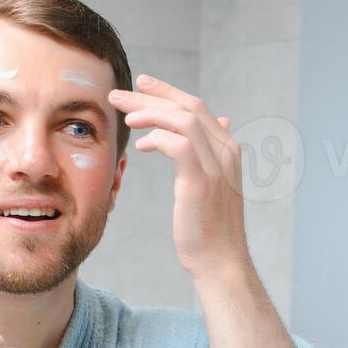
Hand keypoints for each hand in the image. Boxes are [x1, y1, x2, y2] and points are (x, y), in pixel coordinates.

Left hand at [109, 74, 250, 280]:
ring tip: (125, 118)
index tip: (141, 85)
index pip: (197, 107)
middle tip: (119, 94)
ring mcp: (216, 165)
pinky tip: (140, 147)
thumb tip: (222, 121)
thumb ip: (212, 152)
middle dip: (151, 95)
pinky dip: (156, 138)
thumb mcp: (215, 183)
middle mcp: (226, 151)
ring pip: (182, 120)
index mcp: (228, 149)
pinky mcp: (201, 181)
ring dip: (149, 113)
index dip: (167, 92)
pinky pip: (177, 144)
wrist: (220, 261)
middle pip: (188, 107)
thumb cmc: (211, 228)